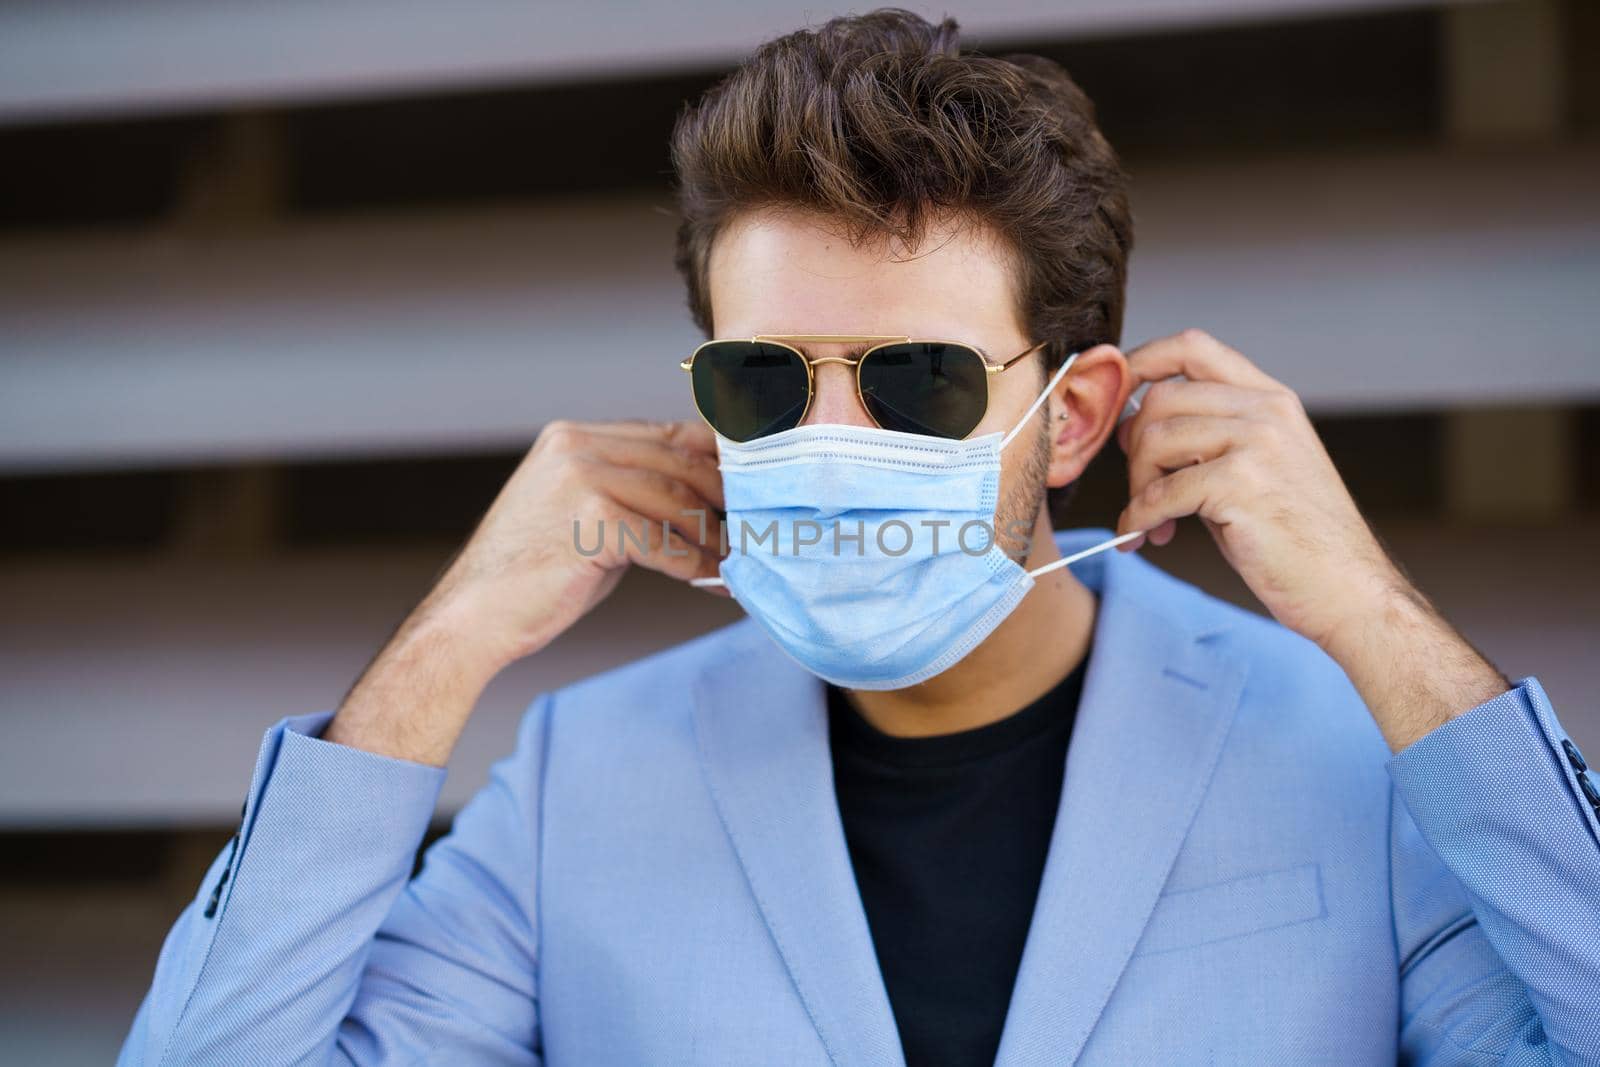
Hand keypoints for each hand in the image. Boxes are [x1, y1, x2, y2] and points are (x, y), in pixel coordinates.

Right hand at [428, 417, 726, 671]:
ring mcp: (582, 478)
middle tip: (757, 529)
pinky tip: (713, 581)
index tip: (749, 491)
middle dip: (725, 500)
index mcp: (574, 436)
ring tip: (739, 562)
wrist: (472, 617)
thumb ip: (630, 492)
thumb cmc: (531, 575)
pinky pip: (663, 542)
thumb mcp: (580, 513)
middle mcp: (577, 445)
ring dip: (715, 536)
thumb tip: (699, 500)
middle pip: (679, 462)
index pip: (668, 434)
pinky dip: (695, 565)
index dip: (716, 462)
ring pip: (676, 501)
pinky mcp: (590, 519)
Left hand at [1113, 329, 1398, 652]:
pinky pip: (1160, 491)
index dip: (1142, 360)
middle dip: (1134, 448)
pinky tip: (1145, 537)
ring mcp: (1257, 443)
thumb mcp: (1257, 466)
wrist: (1348, 589)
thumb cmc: (1295, 537)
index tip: (1115, 392)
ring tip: (1153, 522)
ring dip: (1138, 486)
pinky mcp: (1241, 484)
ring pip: (1154, 439)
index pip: (1193, 347)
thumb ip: (1207, 435)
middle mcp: (1266, 410)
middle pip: (1161, 399)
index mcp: (1271, 398)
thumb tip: (1132, 423)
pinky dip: (1139, 517)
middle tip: (1142, 491)